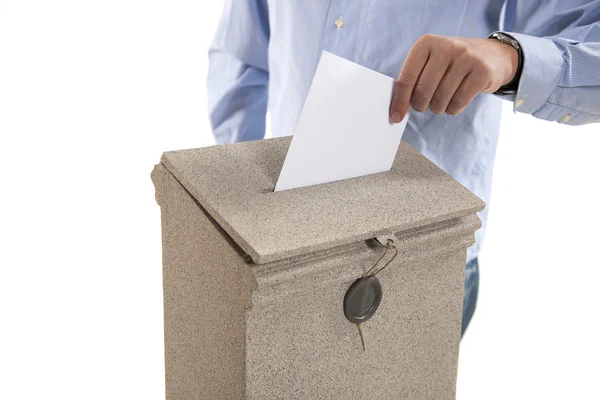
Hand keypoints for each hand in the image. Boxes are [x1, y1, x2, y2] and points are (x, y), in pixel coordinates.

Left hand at [389, 34, 518, 122]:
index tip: (396, 116)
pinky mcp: (482, 71)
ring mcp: (466, 57)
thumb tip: (397, 110)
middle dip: (421, 105)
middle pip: (423, 90)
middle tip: (425, 105)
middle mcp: (446, 46)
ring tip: (441, 102)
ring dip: (438, 108)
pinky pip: (458, 102)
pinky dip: (453, 109)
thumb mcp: (430, 62)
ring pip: (440, 98)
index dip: (400, 100)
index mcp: (426, 43)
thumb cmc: (452, 64)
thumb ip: (413, 80)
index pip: (407, 77)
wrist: (492, 55)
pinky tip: (455, 102)